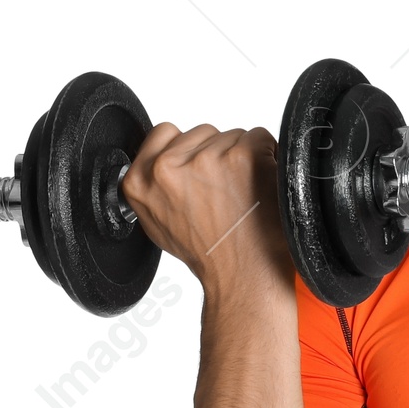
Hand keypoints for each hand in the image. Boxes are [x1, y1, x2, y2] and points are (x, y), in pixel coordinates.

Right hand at [120, 123, 293, 298]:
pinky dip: (267, 157)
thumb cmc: (210, 255)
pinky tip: (261, 186)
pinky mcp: (242, 156)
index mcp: (141, 181)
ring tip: (243, 194)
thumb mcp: (159, 224)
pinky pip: (260, 137)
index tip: (201, 166)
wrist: (243, 275)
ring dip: (243, 158)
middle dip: (218, 155)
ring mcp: (207, 159)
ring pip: (233, 135)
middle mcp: (169, 167)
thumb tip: (160, 165)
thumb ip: (153, 187)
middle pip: (203, 133)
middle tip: (226, 192)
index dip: (189, 147)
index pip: (165, 132)